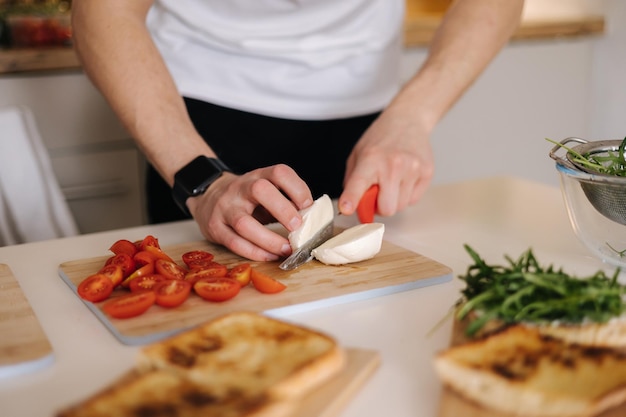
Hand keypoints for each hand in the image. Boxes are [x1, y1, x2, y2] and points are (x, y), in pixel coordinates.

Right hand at [187, 164, 313, 260]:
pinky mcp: (214, 227)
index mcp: (258, 176)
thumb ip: (285, 202)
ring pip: (245, 223)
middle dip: (282, 209)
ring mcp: (225, 207)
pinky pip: (234, 243)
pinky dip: (255, 253)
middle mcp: (240, 188)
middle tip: (298, 227)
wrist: (208, 198)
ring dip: (269, 240)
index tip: (308, 205)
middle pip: (260, 190)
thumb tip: (312, 219)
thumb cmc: (247, 199)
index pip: (279, 172)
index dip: (297, 187)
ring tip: (287, 250)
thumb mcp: (266, 193)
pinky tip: (270, 256)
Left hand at [338, 103, 434, 217]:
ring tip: (392, 181)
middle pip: (387, 208)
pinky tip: (404, 178)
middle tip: (378, 193)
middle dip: (380, 206)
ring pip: (401, 206)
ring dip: (394, 200)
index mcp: (370, 159)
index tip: (347, 208)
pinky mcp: (427, 172)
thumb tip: (351, 206)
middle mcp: (393, 164)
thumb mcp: (358, 155)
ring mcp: (412, 169)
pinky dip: (407, 194)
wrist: (408, 120)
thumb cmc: (381, 139)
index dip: (351, 199)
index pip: (358, 184)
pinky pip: (414, 200)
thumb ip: (352, 182)